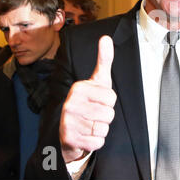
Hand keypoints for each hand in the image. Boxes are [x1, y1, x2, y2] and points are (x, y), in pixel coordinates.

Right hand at [59, 36, 116, 162]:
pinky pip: (98, 142)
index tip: (98, 100)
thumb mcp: (98, 80)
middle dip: (105, 116)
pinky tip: (86, 135)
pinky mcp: (69, 138)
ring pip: (104, 128)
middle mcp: (70, 103)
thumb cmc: (89, 102)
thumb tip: (106, 38)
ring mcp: (68, 121)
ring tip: (89, 124)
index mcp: (79, 88)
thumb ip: (104, 60)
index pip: (112, 97)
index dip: (109, 102)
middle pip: (109, 113)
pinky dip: (96, 141)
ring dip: (100, 129)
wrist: (69, 130)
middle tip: (93, 114)